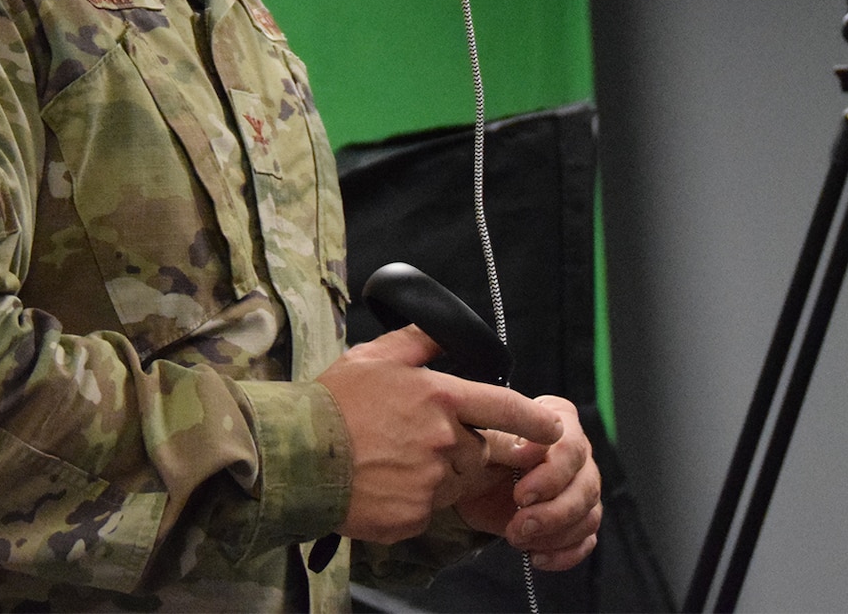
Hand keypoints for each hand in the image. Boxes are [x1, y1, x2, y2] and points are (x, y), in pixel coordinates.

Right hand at [317, 326, 564, 543]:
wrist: (294, 458)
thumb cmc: (330, 405)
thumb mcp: (373, 357)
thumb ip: (418, 342)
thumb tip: (445, 330)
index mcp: (439, 397)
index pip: (506, 407)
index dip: (535, 420)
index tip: (553, 428)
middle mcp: (443, 440)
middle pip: (480, 451)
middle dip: (465, 448)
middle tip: (423, 441)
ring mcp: (430, 482)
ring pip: (458, 482)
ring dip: (442, 474)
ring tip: (398, 461)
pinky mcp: (413, 516)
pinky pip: (429, 509)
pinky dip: (415, 500)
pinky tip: (384, 484)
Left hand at [456, 393, 601, 571]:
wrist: (469, 482)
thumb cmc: (478, 452)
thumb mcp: (483, 440)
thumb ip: (506, 438)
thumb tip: (531, 449)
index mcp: (559, 420)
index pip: (572, 448)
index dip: (550, 476)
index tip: (520, 495)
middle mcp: (579, 452)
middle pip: (587, 486)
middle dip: (552, 513)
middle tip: (519, 525)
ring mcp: (583, 486)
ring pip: (589, 515)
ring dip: (555, 534)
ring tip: (519, 538)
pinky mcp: (578, 518)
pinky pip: (586, 539)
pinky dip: (564, 553)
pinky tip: (537, 556)